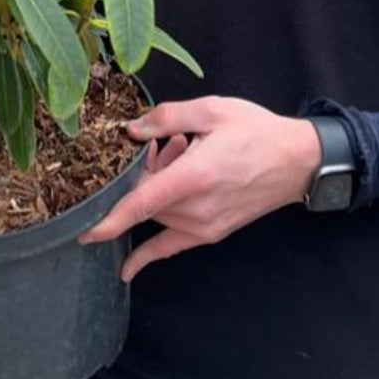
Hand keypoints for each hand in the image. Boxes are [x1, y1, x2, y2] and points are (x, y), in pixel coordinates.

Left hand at [79, 96, 322, 281]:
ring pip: (156, 215)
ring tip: (180, 155)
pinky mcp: (212, 233)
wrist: (297, 161)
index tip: (81, 228)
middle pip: (146, 201)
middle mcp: (198, 208)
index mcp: (196, 176)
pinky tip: (127, 268)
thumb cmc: (256, 131)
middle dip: (140, 173)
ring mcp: (205, 226)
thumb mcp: (211, 110)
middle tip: (164, 143)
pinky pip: (171, 246)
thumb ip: (166, 117)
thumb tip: (130, 129)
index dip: (109, 217)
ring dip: (154, 190)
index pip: (142, 203)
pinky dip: (148, 254)